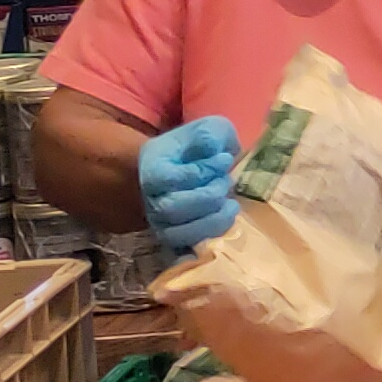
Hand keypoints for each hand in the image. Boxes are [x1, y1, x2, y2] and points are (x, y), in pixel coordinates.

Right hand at [136, 116, 238, 256]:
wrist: (179, 169)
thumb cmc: (193, 149)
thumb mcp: (203, 131)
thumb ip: (207, 135)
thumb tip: (213, 148)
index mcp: (152, 169)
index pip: (170, 178)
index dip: (201, 171)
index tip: (224, 159)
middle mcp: (151, 199)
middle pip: (172, 208)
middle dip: (207, 196)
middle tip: (225, 183)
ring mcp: (160, 222)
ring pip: (179, 234)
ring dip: (212, 219)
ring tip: (230, 204)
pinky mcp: (174, 239)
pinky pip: (186, 250)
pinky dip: (209, 240)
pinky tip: (226, 222)